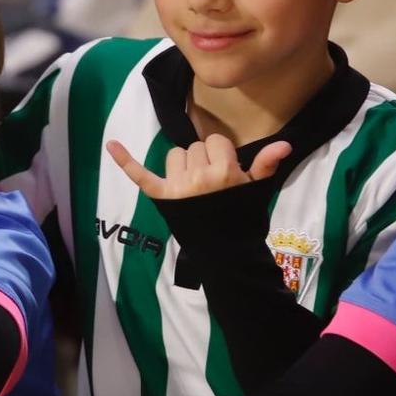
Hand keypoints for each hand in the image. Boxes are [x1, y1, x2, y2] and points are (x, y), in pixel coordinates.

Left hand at [107, 135, 289, 201]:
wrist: (226, 253)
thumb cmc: (242, 218)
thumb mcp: (257, 190)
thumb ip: (266, 164)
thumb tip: (284, 143)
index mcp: (224, 171)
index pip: (215, 141)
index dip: (221, 154)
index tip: (226, 172)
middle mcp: (199, 176)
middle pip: (194, 147)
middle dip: (203, 159)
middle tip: (211, 184)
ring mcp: (178, 187)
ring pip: (174, 155)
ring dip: (182, 165)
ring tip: (194, 187)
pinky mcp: (161, 196)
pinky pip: (141, 174)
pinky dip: (125, 160)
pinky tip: (111, 144)